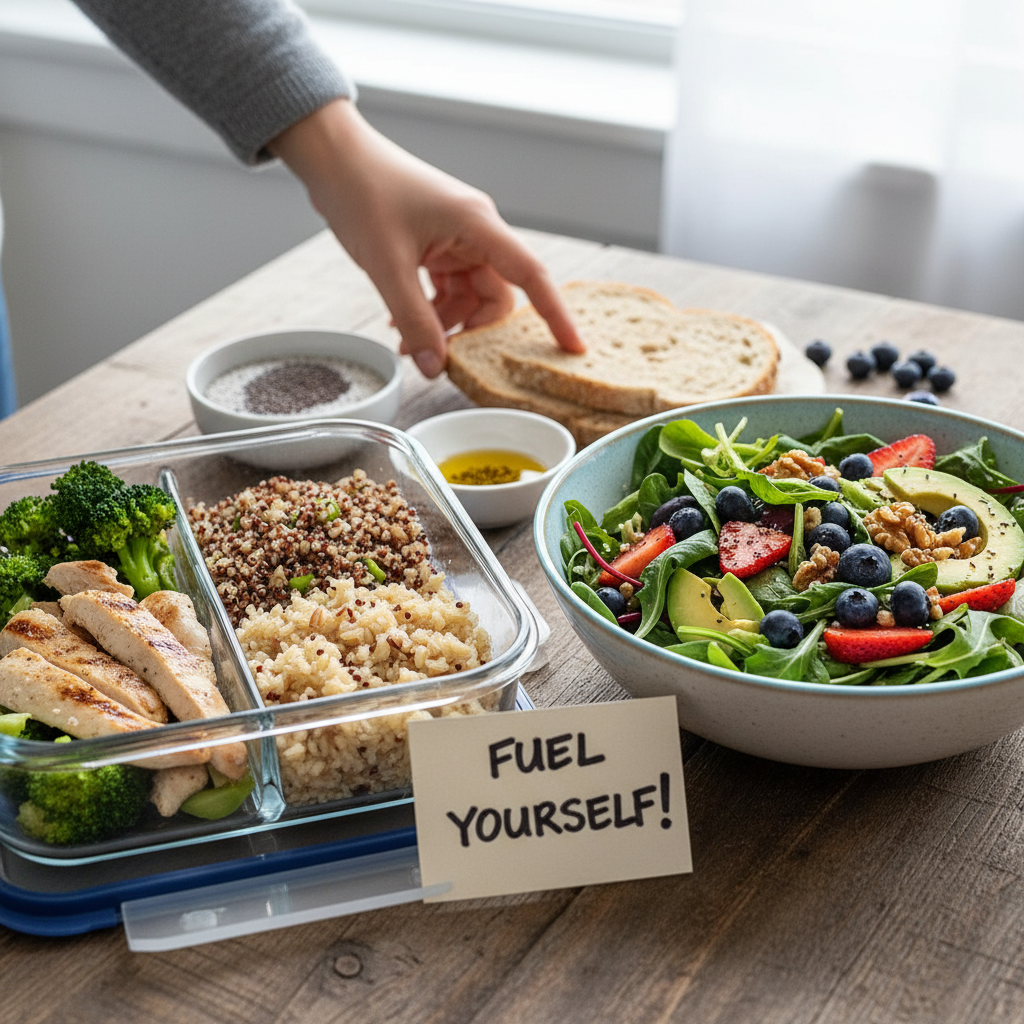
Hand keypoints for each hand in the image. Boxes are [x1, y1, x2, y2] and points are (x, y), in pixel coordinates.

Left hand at [268, 99, 583, 376]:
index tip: (572, 348)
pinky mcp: (438, 247)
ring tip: (408, 341)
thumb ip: (414, 320)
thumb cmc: (363, 191)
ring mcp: (457, 240)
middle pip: (497, 296)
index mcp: (477, 225)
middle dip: (473, 330)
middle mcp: (476, 232)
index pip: (531, 275)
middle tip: (444, 357)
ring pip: (470, 298)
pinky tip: (403, 324)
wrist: (334, 158)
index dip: (556, 315)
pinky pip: (449, 290)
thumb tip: (433, 367)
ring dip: (445, 325)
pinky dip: (431, 311)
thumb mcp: (387, 265)